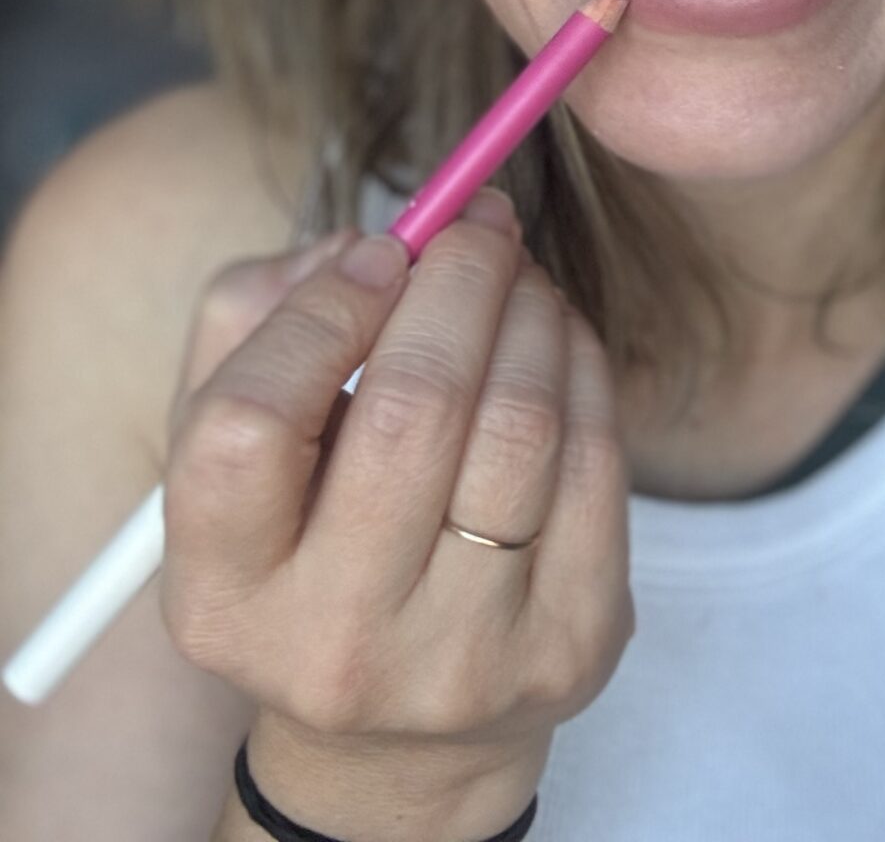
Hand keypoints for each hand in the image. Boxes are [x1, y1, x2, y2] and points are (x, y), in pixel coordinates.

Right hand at [160, 189, 634, 837]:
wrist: (401, 730)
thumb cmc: (306, 540)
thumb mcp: (230, 446)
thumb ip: (255, 317)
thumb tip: (369, 246)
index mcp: (223, 593)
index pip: (248, 424)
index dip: (321, 311)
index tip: (377, 250)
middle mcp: (335, 643)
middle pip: (412, 408)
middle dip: (458, 278)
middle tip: (476, 221)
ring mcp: (464, 659)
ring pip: (520, 421)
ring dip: (530, 309)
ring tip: (516, 274)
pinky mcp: (572, 644)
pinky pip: (596, 457)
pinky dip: (582, 365)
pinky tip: (556, 338)